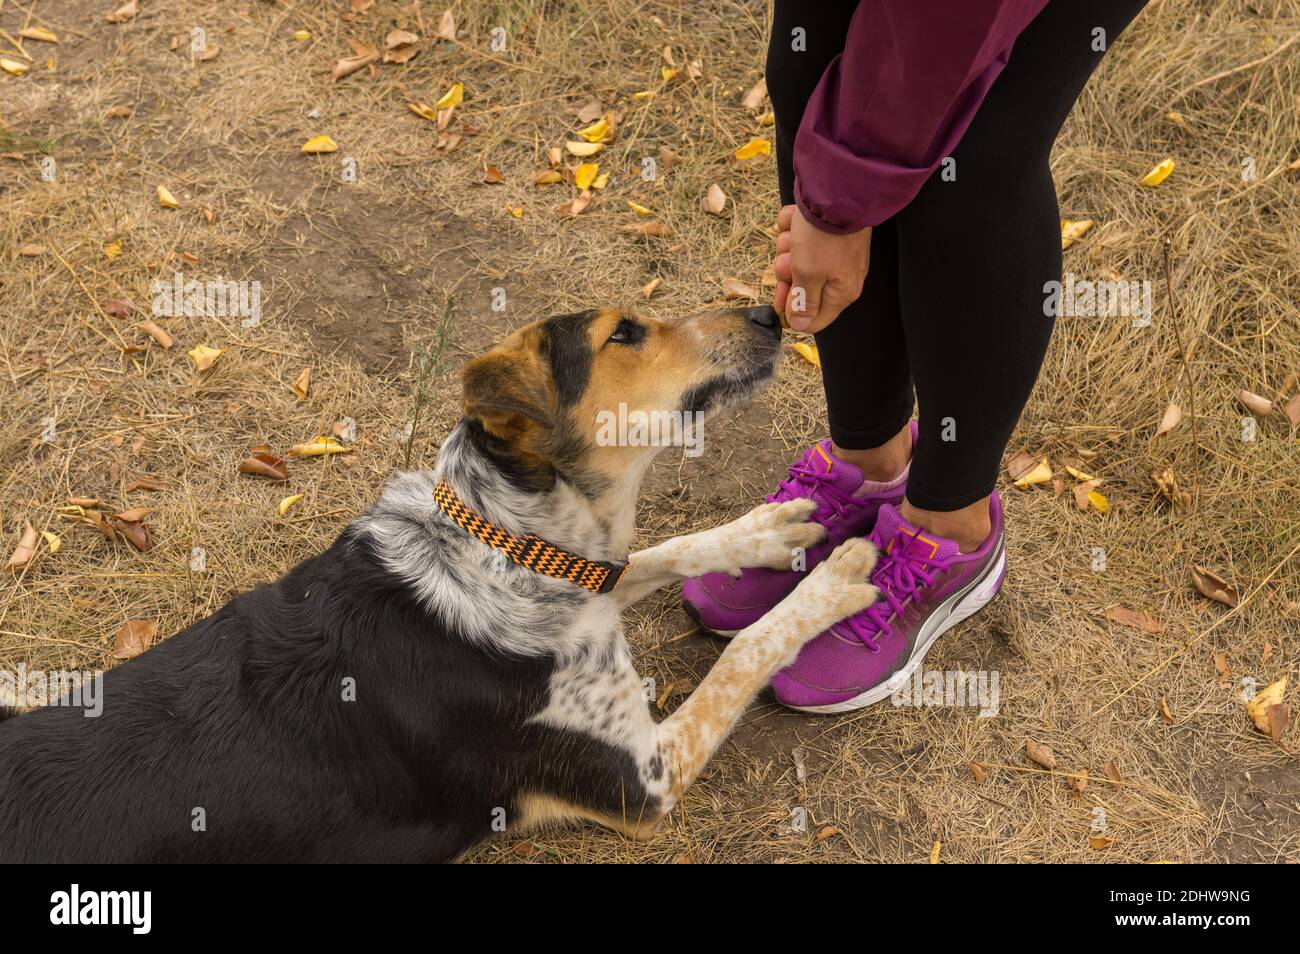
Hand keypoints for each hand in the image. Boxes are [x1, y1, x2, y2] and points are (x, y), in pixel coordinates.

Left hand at [773, 204, 871, 332]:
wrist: (837, 188)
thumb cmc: (824, 234)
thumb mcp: (809, 273)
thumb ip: (803, 301)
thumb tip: (800, 325)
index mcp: (841, 291)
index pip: (814, 319)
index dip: (792, 309)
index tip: (780, 292)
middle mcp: (838, 274)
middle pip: (800, 287)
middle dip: (788, 270)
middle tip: (790, 257)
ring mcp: (830, 251)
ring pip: (795, 258)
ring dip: (788, 245)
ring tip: (797, 233)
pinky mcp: (822, 230)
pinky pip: (797, 234)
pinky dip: (792, 225)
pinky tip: (797, 218)